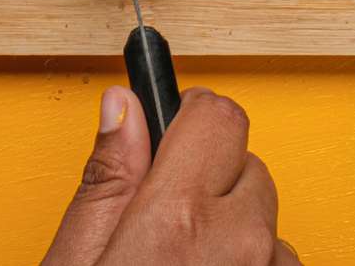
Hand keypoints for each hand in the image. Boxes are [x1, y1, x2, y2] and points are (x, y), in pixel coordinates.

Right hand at [44, 87, 300, 265]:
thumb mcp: (76, 261)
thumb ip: (108, 179)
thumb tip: (123, 105)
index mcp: (178, 220)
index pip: (218, 115)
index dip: (190, 116)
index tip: (174, 126)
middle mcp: (238, 244)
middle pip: (245, 164)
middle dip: (210, 179)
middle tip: (165, 219)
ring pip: (264, 217)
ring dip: (234, 229)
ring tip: (186, 263)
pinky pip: (277, 258)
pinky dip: (252, 264)